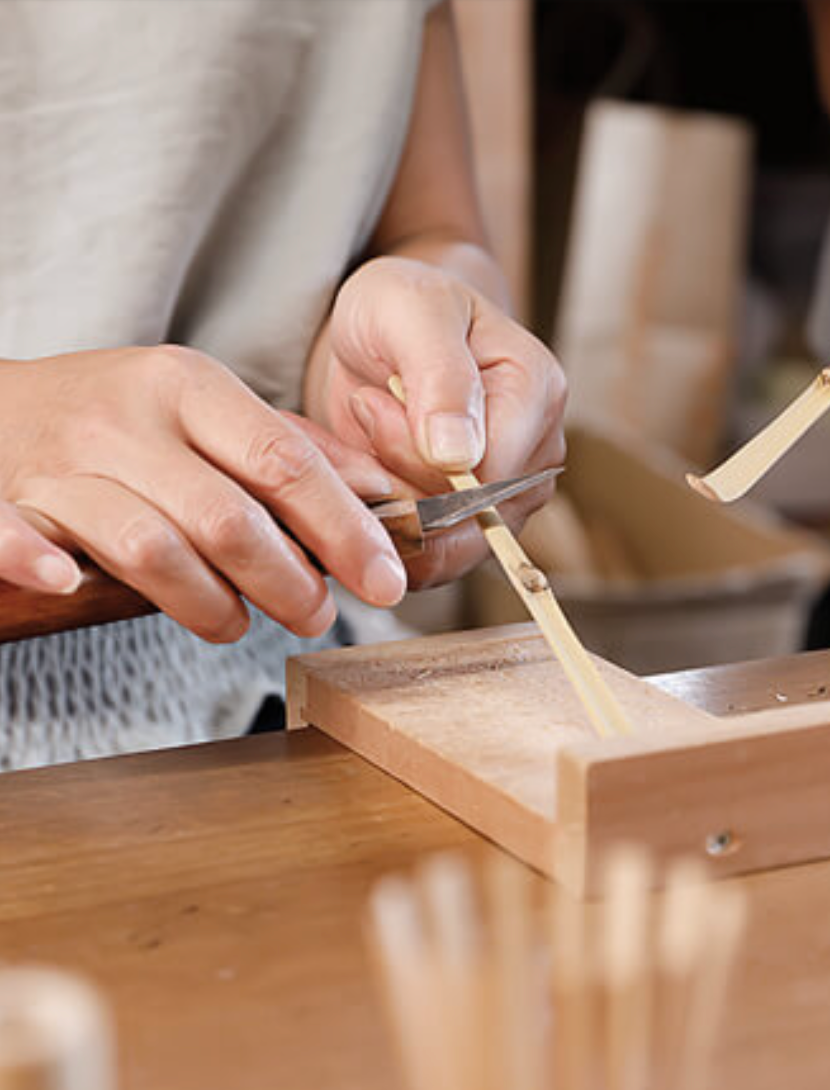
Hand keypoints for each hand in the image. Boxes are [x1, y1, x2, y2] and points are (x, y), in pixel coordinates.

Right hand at [0, 348, 407, 641]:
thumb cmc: (119, 421)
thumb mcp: (207, 412)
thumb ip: (292, 450)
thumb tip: (384, 493)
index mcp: (188, 387)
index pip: (285, 461)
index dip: (345, 529)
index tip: (385, 579)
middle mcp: (127, 419)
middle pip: (227, 516)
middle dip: (289, 581)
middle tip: (316, 614)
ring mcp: (61, 462)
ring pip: (149, 545)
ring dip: (209, 603)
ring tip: (238, 622)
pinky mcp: (4, 499)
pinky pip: (16, 534)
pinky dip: (38, 563)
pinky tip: (69, 585)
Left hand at [307, 255, 566, 588]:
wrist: (384, 332)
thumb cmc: (402, 308)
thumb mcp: (411, 310)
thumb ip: (441, 377)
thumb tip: (461, 458)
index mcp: (537, 395)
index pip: (486, 473)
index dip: (412, 455)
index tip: (372, 402)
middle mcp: (535, 458)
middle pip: (466, 521)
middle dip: (391, 479)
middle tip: (363, 412)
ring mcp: (508, 500)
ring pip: (440, 550)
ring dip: (379, 505)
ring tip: (359, 440)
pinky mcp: (470, 527)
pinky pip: (421, 559)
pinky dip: (375, 526)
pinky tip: (358, 472)